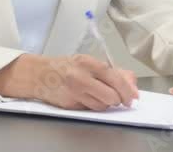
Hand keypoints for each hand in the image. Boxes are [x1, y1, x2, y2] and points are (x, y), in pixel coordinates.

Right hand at [0, 54, 138, 110]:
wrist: (39, 74)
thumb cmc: (67, 67)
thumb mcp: (89, 62)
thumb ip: (112, 71)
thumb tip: (132, 83)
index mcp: (88, 63)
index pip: (115, 78)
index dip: (127, 90)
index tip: (133, 97)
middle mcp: (81, 78)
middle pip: (111, 96)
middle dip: (118, 100)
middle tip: (120, 99)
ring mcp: (75, 93)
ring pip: (102, 106)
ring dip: (106, 104)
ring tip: (100, 95)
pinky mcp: (70, 105)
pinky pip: (90, 110)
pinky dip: (94, 106)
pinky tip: (89, 98)